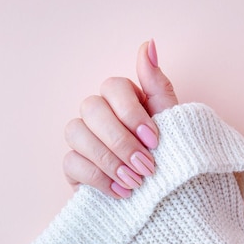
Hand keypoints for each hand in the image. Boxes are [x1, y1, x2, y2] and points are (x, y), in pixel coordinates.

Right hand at [63, 40, 178, 198]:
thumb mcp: (171, 122)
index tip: (155, 140)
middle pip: (91, 108)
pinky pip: (71, 162)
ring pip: (75, 132)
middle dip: (120, 140)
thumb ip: (157, 84)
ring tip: (135, 182)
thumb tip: (149, 43)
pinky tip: (121, 192)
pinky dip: (98, 178)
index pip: (113, 86)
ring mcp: (83, 139)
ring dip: (108, 158)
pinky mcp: (74, 167)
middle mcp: (99, 113)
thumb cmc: (169, 157)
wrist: (166, 200)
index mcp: (123, 98)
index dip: (131, 112)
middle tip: (147, 166)